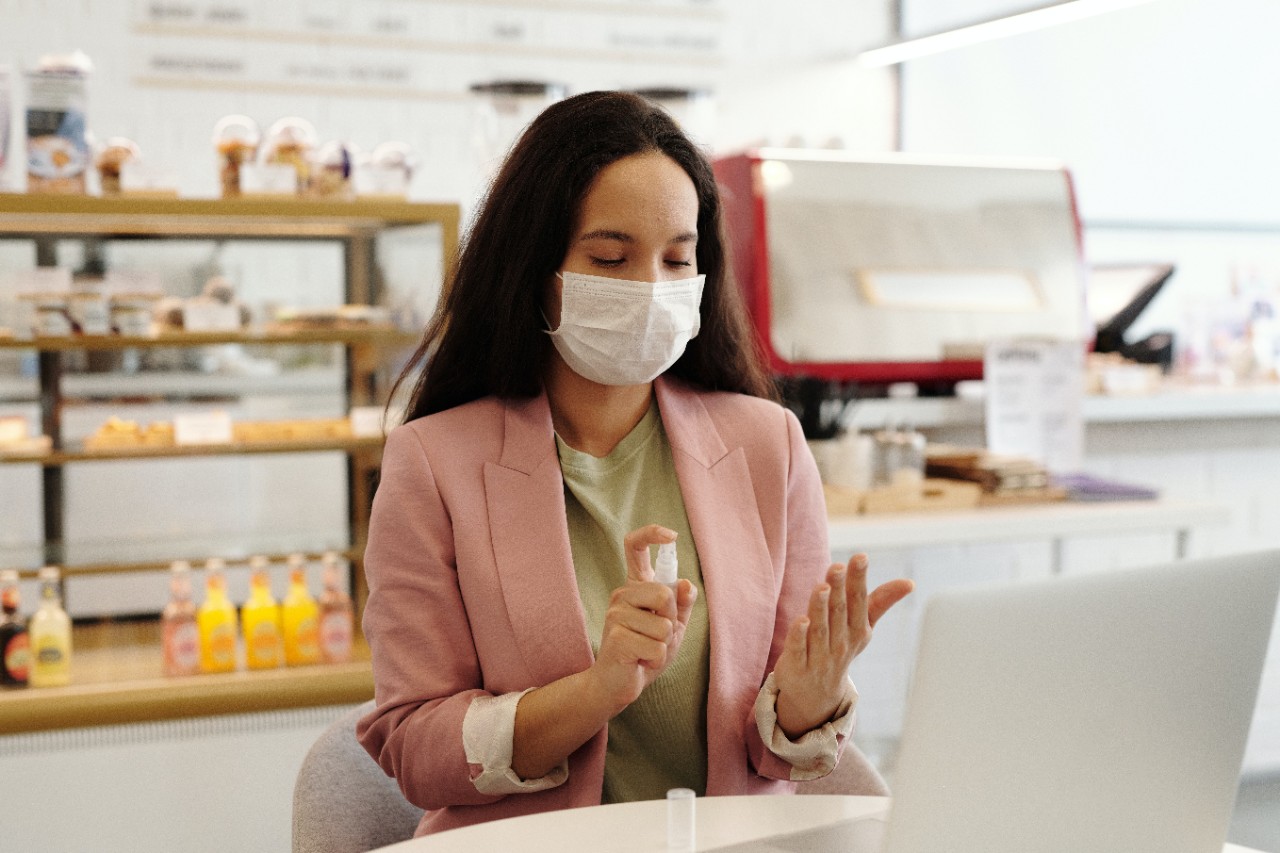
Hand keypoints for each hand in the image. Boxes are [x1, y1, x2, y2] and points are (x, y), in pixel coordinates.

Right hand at [587, 524, 697, 714]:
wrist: (618, 685)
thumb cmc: (644, 652)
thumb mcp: (672, 627)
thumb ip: (682, 605)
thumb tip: (686, 583)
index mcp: (635, 587)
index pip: (635, 547)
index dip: (652, 534)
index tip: (672, 535)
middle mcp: (622, 595)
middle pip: (664, 593)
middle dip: (670, 620)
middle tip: (655, 635)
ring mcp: (615, 615)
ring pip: (663, 626)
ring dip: (663, 645)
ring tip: (645, 650)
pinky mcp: (616, 638)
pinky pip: (656, 647)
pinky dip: (656, 660)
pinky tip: (639, 661)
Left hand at [773, 553, 912, 737]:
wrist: (816, 694)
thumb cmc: (840, 647)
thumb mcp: (861, 627)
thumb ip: (880, 602)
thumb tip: (910, 583)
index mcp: (857, 630)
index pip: (859, 601)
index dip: (858, 579)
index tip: (860, 556)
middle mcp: (840, 643)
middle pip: (839, 612)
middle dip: (839, 589)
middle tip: (837, 566)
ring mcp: (819, 656)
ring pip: (820, 629)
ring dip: (820, 607)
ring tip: (821, 586)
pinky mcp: (796, 666)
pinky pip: (799, 649)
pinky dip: (800, 636)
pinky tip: (801, 620)